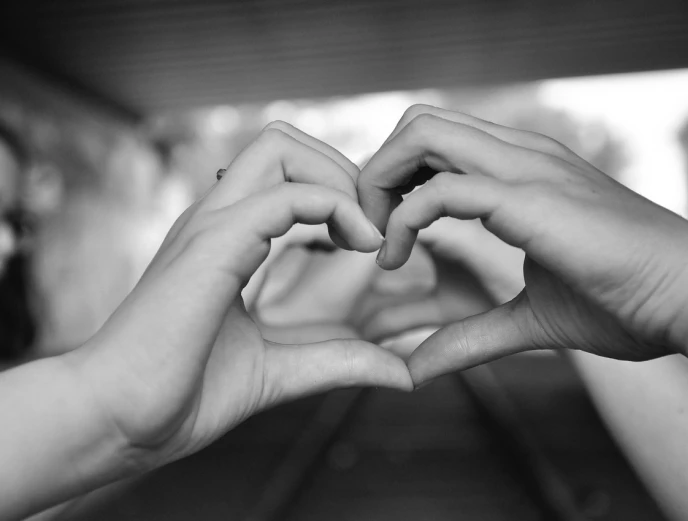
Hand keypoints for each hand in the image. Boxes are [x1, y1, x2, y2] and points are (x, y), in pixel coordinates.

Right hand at [64, 122, 412, 470]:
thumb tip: (403, 373)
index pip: (285, 172)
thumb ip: (340, 362)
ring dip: (340, 178)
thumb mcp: (282, 370)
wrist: (116, 423)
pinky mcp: (213, 246)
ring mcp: (211, 225)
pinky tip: (359, 247)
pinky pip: (284, 195)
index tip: (370, 241)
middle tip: (373, 228)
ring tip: (368, 234)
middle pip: (284, 140)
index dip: (338, 191)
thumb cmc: (181, 396)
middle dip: (343, 170)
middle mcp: (217, 218)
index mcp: (226, 238)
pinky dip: (335, 207)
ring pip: (281, 145)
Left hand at [358, 105, 687, 384]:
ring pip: (422, 133)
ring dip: (380, 183)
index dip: (397, 177)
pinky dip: (401, 219)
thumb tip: (417, 368)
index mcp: (524, 169)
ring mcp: (526, 168)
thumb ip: (471, 337)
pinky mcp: (530, 198)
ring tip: (375, 241)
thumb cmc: (628, 302)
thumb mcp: (531, 320)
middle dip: (377, 171)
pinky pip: (441, 189)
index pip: (438, 139)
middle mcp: (521, 154)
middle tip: (367, 230)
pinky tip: (394, 258)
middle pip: (419, 121)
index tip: (382, 231)